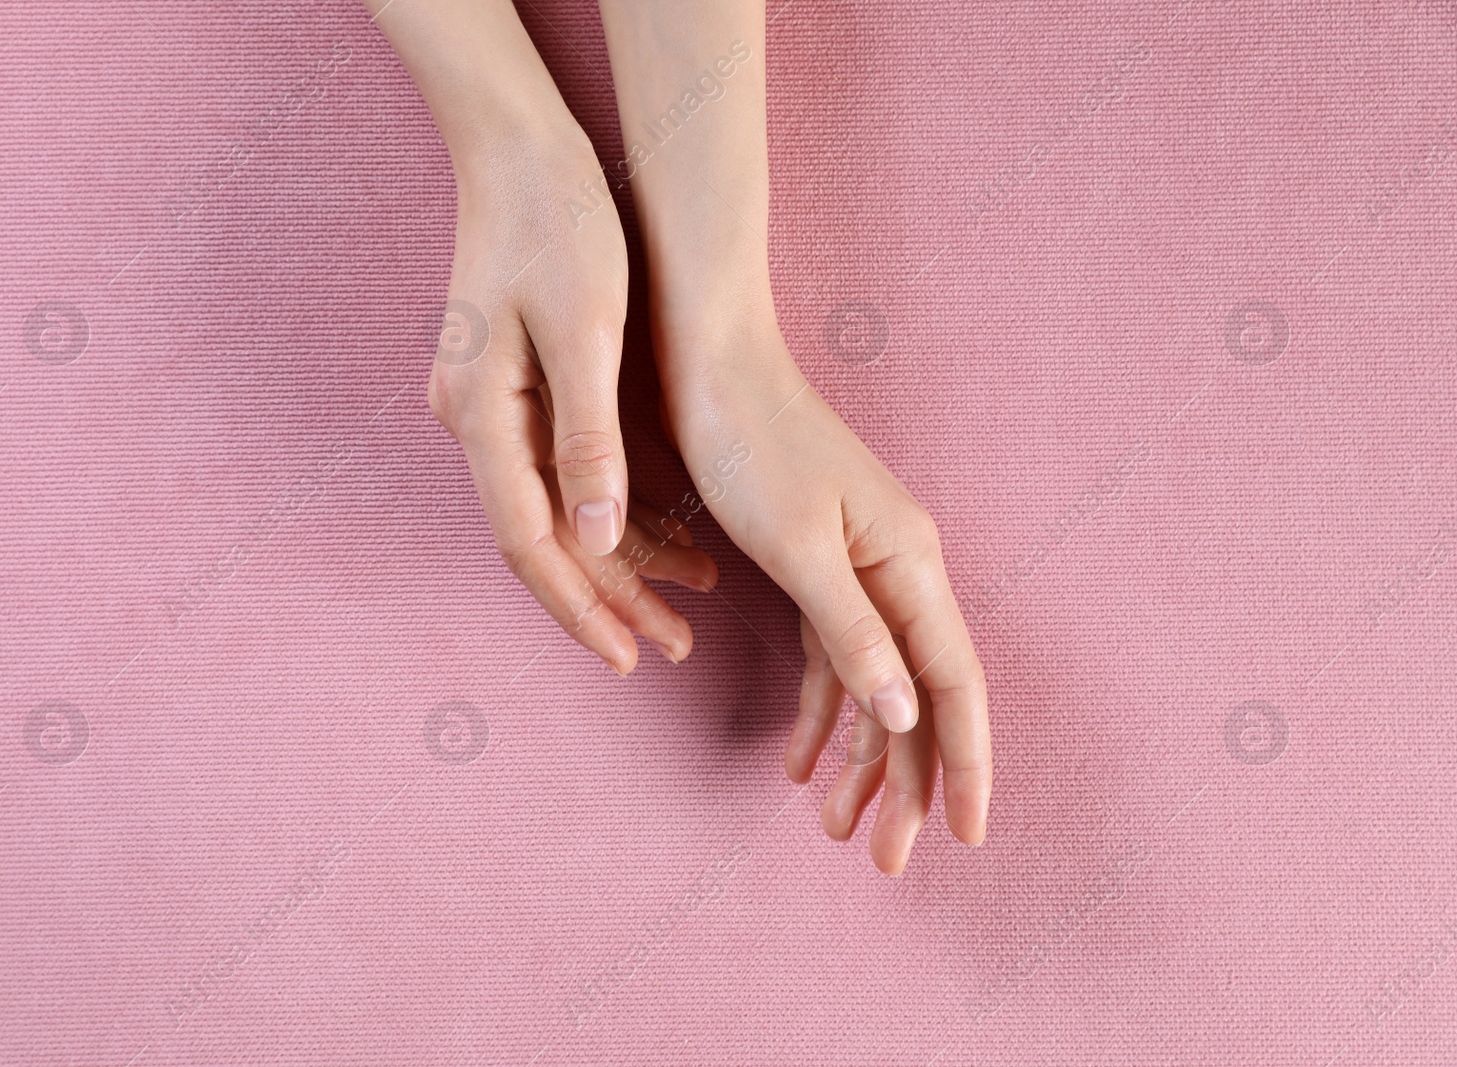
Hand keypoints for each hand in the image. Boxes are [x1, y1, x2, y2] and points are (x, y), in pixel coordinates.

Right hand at [427, 124, 716, 671]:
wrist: (519, 147)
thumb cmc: (557, 223)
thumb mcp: (583, 330)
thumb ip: (587, 440)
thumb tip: (601, 538)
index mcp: (481, 413)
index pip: (530, 542)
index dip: (581, 606)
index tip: (628, 655)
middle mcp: (471, 421)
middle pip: (540, 539)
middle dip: (607, 598)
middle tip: (671, 645)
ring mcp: (486, 407)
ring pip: (553, 511)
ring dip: (617, 558)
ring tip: (689, 597)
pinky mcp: (511, 390)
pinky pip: (558, 471)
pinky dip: (608, 506)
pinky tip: (661, 530)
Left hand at [658, 313, 990, 871]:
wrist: (703, 354)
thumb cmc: (747, 440)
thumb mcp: (796, 544)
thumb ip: (852, 632)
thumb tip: (906, 716)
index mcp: (908, 563)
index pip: (953, 684)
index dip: (964, 764)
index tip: (966, 837)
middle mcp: (897, 569)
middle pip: (918, 697)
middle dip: (909, 783)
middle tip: (887, 861)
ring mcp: (858, 568)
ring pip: (875, 685)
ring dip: (861, 756)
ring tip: (838, 827)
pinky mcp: (815, 564)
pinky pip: (833, 656)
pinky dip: (821, 709)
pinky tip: (801, 758)